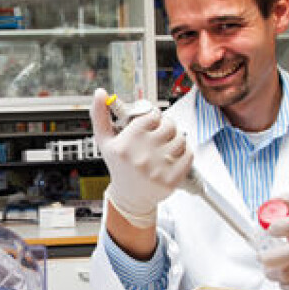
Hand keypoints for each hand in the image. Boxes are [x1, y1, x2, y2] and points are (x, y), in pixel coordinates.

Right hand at [89, 88, 192, 227]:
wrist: (130, 197)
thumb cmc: (119, 166)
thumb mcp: (105, 141)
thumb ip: (100, 115)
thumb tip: (100, 93)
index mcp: (125, 144)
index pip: (152, 115)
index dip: (154, 116)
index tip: (151, 122)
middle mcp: (141, 156)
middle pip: (169, 125)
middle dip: (167, 126)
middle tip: (161, 133)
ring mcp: (157, 169)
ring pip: (181, 138)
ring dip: (177, 139)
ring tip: (167, 145)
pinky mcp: (171, 179)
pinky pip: (188, 154)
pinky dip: (185, 152)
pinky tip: (174, 155)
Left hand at [258, 196, 288, 289]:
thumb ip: (284, 202)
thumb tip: (266, 207)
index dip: (282, 226)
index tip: (270, 229)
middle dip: (269, 257)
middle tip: (262, 256)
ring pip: (287, 274)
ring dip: (272, 272)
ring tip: (271, 266)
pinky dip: (283, 284)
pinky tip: (284, 275)